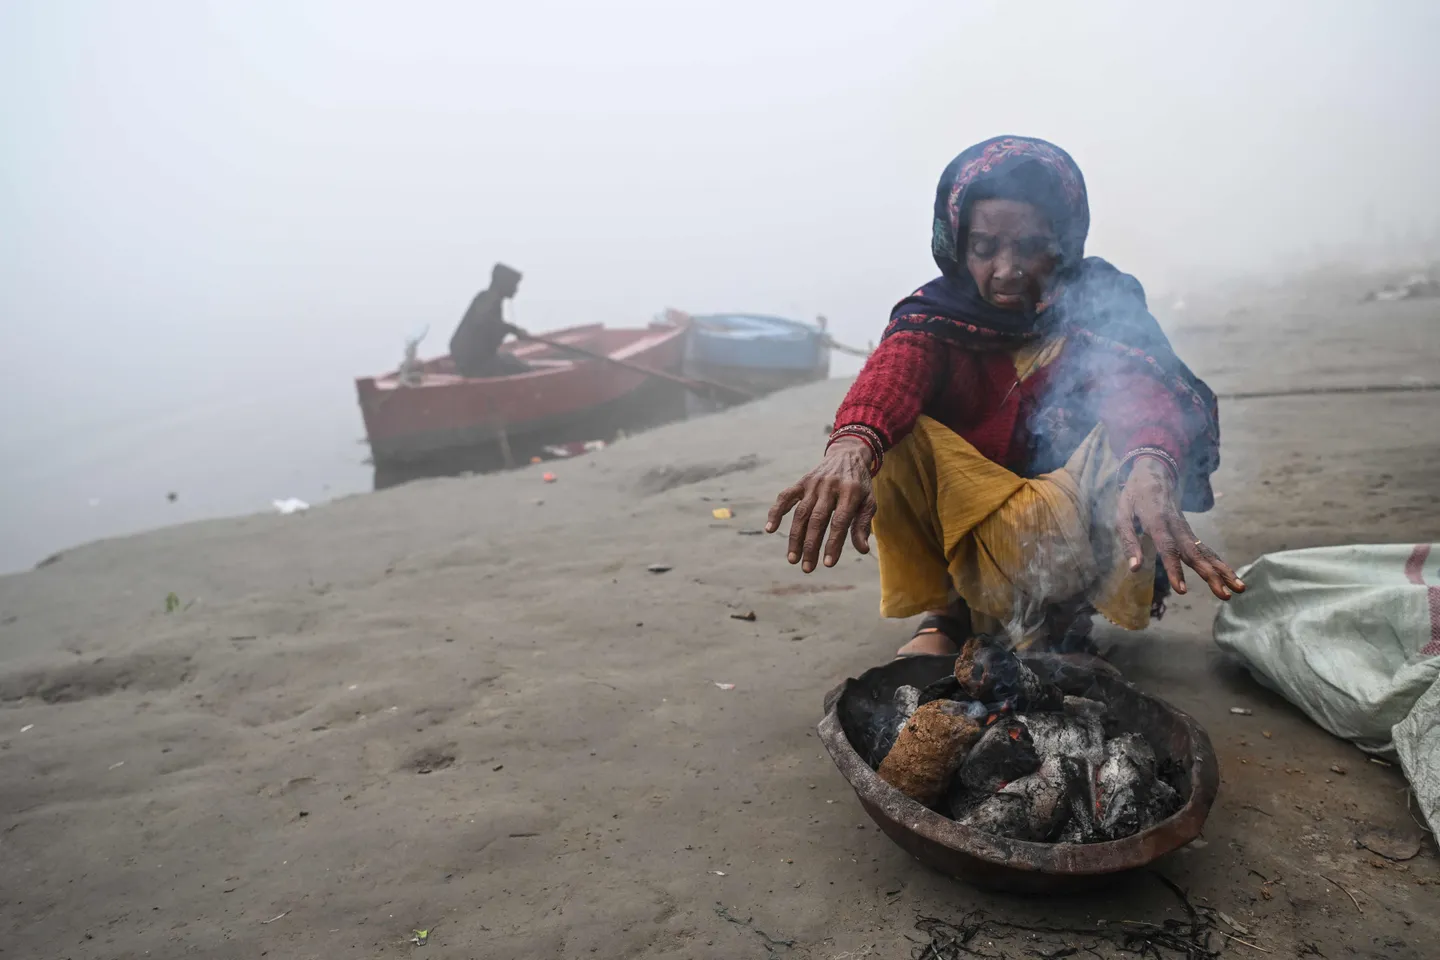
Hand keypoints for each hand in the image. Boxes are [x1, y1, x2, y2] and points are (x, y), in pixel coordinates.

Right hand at [766, 438, 877, 571]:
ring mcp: (813, 484)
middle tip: (807, 568)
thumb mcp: (869, 502)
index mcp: (850, 492)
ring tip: (792, 559)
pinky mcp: (801, 482)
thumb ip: (863, 525)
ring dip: (795, 537)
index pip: (839, 522)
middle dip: (811, 546)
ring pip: (800, 513)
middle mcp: (829, 487)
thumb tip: (862, 550)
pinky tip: (769, 529)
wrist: (848, 455)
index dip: (833, 544)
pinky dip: (776, 512)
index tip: (828, 564)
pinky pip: (785, 497)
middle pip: (817, 520)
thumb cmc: (860, 485)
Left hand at [1117, 457, 1244, 599]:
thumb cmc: (1134, 496)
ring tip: (1239, 588)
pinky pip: (1205, 549)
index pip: (1168, 549)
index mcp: (1157, 522)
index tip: (1182, 590)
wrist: (1154, 473)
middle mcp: (1177, 526)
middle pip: (1194, 553)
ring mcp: (1186, 529)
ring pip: (1206, 551)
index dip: (1175, 569)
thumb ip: (1129, 542)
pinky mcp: (1190, 532)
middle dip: (1210, 575)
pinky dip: (1219, 563)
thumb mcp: (1122, 515)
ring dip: (1223, 571)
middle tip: (1224, 595)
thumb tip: (1134, 569)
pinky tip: (1231, 577)